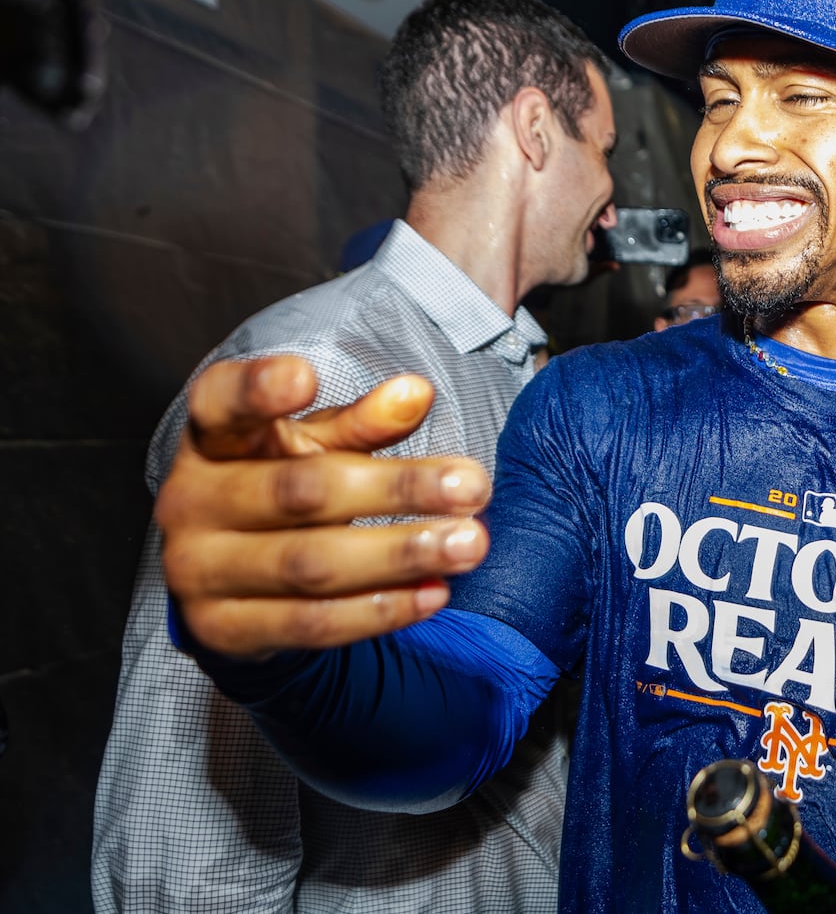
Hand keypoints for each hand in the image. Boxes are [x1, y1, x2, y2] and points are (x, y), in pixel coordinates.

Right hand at [161, 355, 492, 659]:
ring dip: (400, 555)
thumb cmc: (281, 487)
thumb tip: (417, 393)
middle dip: (397, 489)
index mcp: (210, 439)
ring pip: (312, 564)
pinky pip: (313, 623)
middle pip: (301, 491)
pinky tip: (436, 592)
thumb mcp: (315, 446)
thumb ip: (362, 422)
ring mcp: (199, 571)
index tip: (306, 376)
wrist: (231, 583)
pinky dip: (381, 610)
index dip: (257, 389)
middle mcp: (190, 501)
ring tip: (469, 543)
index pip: (220, 403)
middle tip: (474, 486)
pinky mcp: (223, 631)